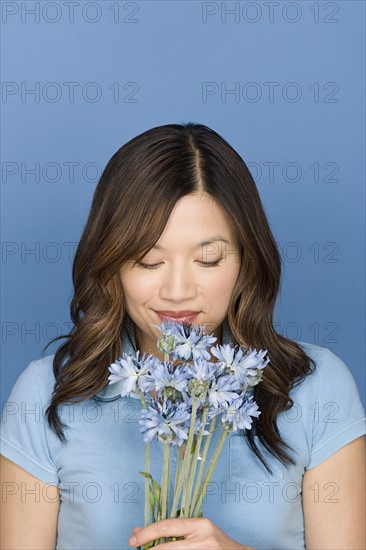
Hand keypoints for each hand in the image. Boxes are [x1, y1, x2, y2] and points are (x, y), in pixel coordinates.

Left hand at [128, 517, 254, 548]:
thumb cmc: (215, 544)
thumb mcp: (197, 531)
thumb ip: (174, 530)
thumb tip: (140, 530)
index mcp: (200, 524)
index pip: (167, 526)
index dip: (147, 533)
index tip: (133, 538)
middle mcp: (203, 538)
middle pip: (166, 547)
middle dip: (148, 549)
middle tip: (136, 547)